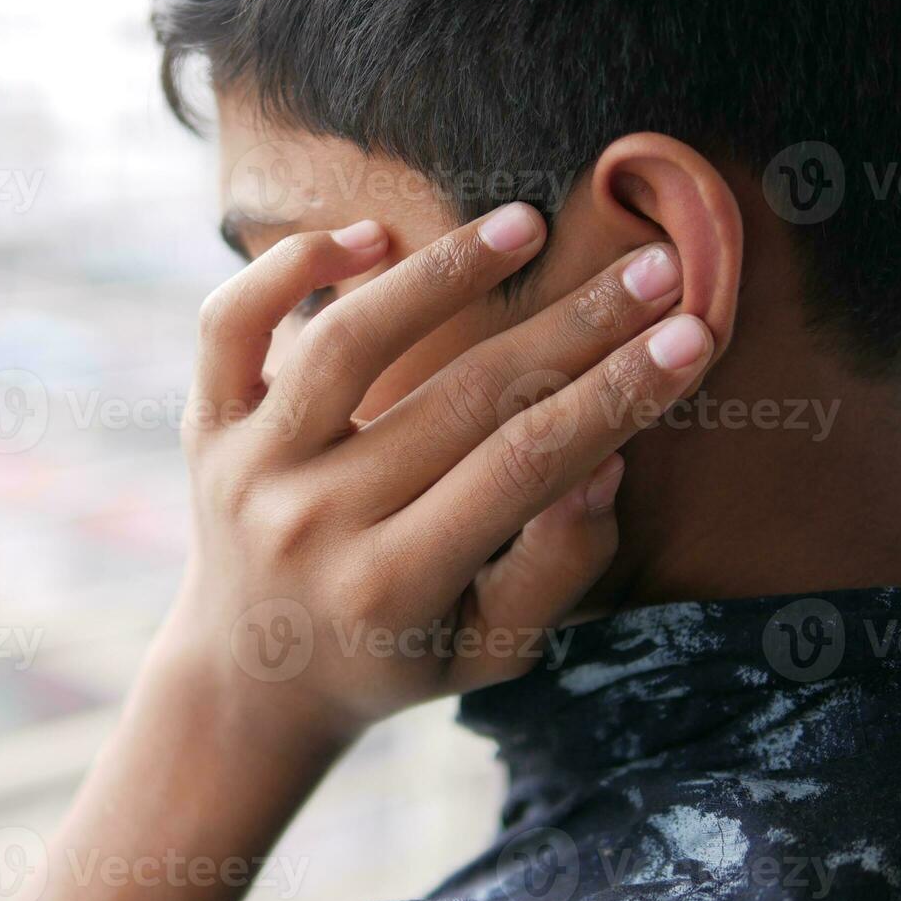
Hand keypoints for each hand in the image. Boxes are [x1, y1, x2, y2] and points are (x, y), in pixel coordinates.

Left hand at [166, 201, 712, 741]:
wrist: (255, 676)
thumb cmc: (394, 656)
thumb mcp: (491, 651)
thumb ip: (554, 566)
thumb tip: (607, 458)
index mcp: (391, 587)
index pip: (525, 466)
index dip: (618, 395)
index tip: (694, 334)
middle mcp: (312, 522)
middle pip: (461, 396)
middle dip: (575, 326)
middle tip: (656, 267)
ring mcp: (248, 468)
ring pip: (347, 341)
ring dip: (444, 271)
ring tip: (527, 224)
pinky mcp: (206, 427)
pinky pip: (230, 324)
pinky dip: (288, 267)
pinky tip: (368, 235)